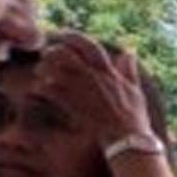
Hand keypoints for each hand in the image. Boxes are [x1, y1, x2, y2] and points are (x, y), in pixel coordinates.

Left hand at [33, 32, 153, 148]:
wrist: (128, 140)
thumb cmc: (134, 119)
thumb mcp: (136, 92)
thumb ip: (129, 71)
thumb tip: (129, 53)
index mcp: (108, 71)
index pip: (88, 45)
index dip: (71, 37)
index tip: (61, 36)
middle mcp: (93, 77)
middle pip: (63, 53)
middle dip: (51, 53)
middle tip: (46, 58)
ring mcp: (81, 90)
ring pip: (52, 69)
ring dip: (43, 70)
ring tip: (41, 75)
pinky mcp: (71, 103)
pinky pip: (48, 89)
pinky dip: (41, 87)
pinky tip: (40, 91)